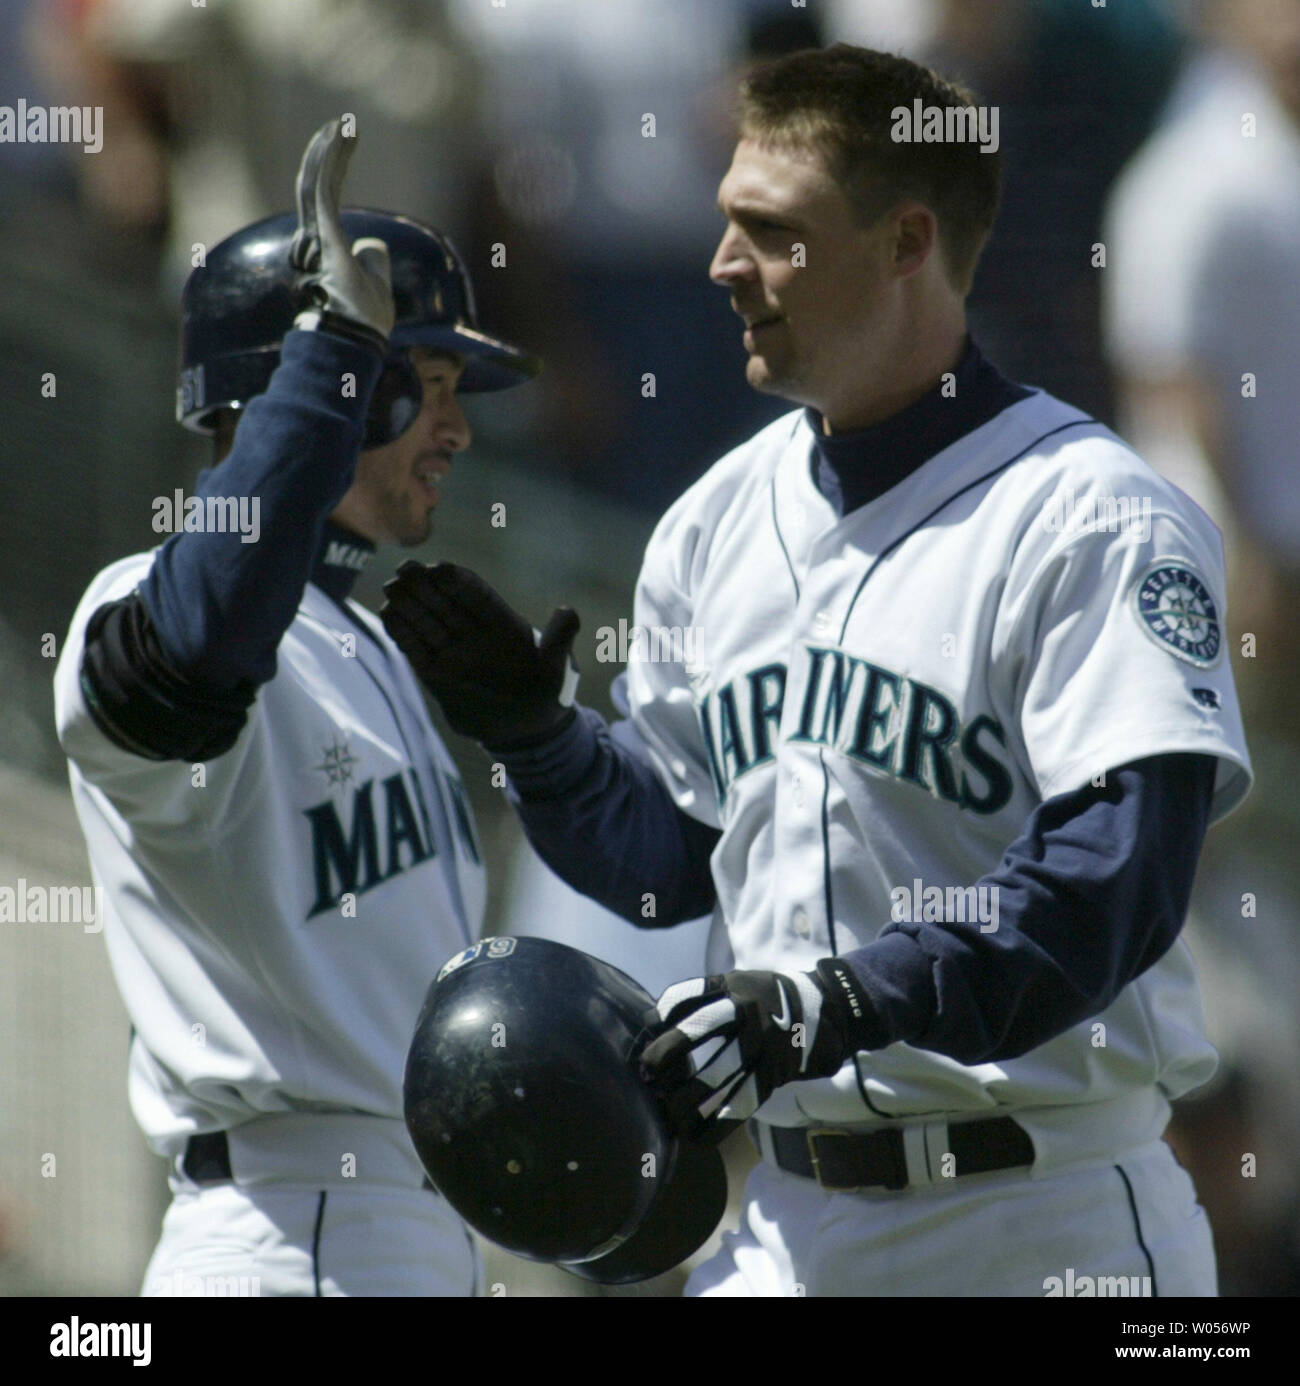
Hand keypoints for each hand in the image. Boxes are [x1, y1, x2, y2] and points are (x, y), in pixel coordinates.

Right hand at [289, 118, 394, 350]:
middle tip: (342, 125)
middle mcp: (316, 237)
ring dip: (328, 151)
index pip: (326, 198)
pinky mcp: (326, 235)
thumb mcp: (375, 279)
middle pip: (317, 185)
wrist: (358, 336)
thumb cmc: (365, 318)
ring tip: (342, 125)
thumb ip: (373, 258)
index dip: (333, 169)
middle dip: (328, 153)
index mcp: (327, 245)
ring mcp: (319, 236)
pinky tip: (337, 137)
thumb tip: (372, 244)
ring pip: (317, 183)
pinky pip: (323, 190)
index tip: (346, 144)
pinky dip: (329, 161)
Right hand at [381, 561, 579, 746]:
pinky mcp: (437, 674)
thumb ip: (560, 640)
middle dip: (426, 585)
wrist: (525, 732)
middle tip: (406, 569)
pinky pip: (416, 649)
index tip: (442, 568)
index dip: (460, 581)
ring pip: (426, 622)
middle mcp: (475, 634)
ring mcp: (454, 652)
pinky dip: (402, 633)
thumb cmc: (547, 696)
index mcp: (503, 625)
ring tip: (392, 587)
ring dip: (409, 604)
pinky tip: (388, 614)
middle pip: (446, 603)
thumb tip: (570, 611)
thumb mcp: (558, 668)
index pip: (478, 597)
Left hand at [639, 966, 858, 1141]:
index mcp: (732, 990)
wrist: (823, 1012)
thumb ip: (700, 996)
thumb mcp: (736, 981)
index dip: (659, 1016)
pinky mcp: (771, 1077)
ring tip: (666, 1111)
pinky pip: (739, 1105)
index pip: (685, 998)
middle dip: (664, 1058)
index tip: (647, 1031)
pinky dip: (714, 1125)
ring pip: (715, 1076)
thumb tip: (653, 1021)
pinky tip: (694, 1136)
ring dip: (684, 1098)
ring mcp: (760, 1048)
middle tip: (648, 1074)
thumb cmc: (765, 997)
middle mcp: (745, 1016)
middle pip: (696, 1034)